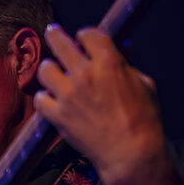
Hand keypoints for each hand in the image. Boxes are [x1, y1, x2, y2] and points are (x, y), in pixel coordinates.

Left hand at [35, 24, 169, 184]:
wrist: (131, 152)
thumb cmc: (143, 118)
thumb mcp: (144, 83)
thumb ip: (126, 66)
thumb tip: (119, 52)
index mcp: (109, 62)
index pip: (88, 33)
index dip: (85, 35)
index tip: (82, 38)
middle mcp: (85, 74)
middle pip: (60, 43)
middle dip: (55, 35)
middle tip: (52, 32)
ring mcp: (68, 94)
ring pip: (45, 69)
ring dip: (50, 70)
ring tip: (54, 73)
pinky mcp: (57, 115)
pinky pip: (39, 99)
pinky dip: (44, 99)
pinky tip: (51, 100)